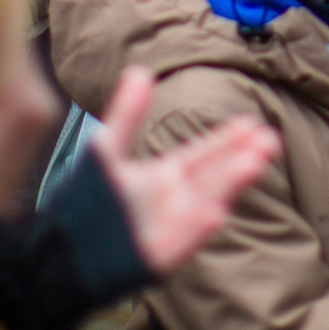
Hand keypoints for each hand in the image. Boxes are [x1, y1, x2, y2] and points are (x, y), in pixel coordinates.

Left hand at [86, 66, 281, 276]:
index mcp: (165, 176)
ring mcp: (168, 230)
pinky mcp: (154, 258)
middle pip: (214, 176)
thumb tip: (140, 71)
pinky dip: (198, 230)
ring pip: (206, 204)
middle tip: (269, 140)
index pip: (205, 154)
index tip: (253, 122)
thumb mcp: (106, 151)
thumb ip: (126, 114)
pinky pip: (181, 244)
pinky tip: (217, 214)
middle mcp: (174, 202)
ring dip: (230, 186)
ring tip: (253, 164)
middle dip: (240, 159)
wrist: (58, 252)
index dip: (228, 140)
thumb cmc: (85, 203)